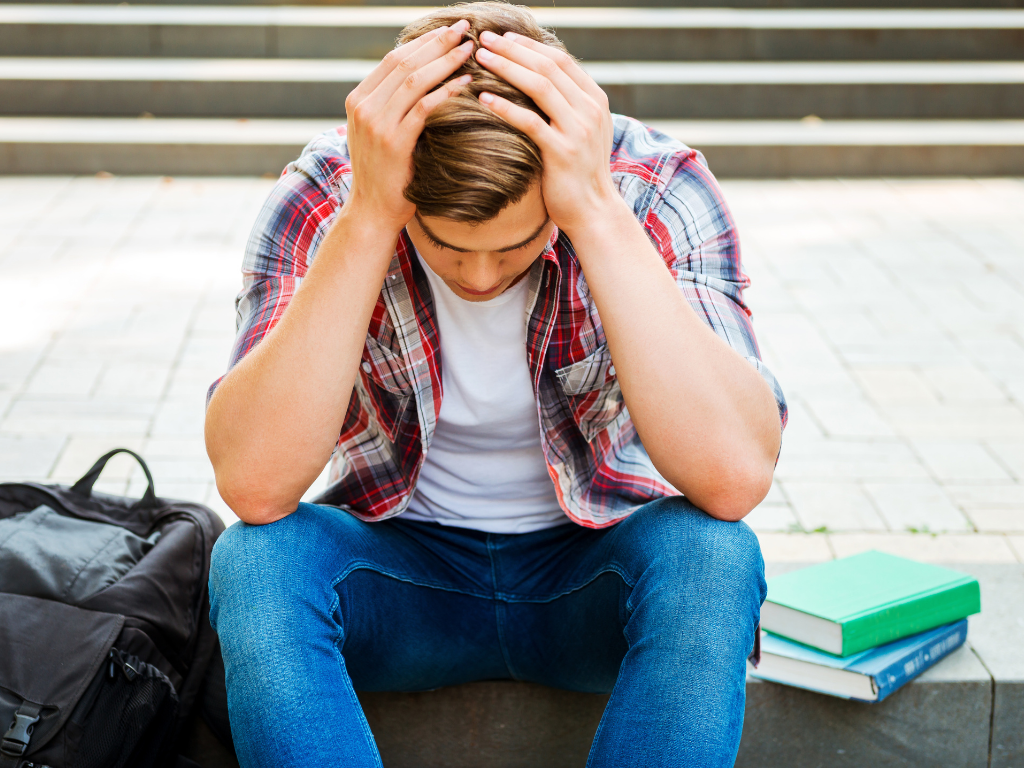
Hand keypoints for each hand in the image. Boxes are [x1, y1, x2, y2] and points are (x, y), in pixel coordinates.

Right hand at [343, 21, 474, 232]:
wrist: (372, 212)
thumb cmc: (385, 176)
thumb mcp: (380, 134)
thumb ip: (392, 107)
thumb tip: (423, 81)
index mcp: (359, 100)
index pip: (393, 58)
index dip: (424, 41)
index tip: (448, 31)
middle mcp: (364, 106)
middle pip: (404, 61)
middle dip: (437, 42)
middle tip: (465, 27)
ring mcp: (376, 123)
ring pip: (415, 79)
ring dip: (446, 60)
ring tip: (470, 49)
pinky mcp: (394, 141)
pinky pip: (424, 106)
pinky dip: (447, 90)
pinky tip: (467, 82)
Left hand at [474, 31, 619, 234]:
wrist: (593, 211)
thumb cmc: (578, 173)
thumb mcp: (580, 132)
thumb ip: (566, 106)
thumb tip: (536, 80)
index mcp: (595, 100)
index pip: (560, 60)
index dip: (529, 46)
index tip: (503, 37)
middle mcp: (590, 109)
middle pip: (548, 66)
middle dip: (514, 49)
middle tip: (484, 38)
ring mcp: (578, 130)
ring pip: (540, 86)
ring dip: (507, 68)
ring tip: (480, 58)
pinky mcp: (563, 152)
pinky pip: (530, 122)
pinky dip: (505, 106)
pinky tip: (484, 97)